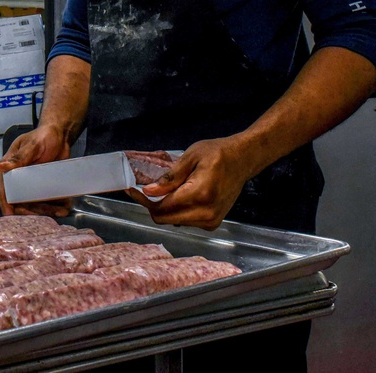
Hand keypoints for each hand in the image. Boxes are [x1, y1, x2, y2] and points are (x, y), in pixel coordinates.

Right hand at [0, 126, 70, 216]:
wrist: (61, 135)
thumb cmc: (43, 136)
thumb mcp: (32, 145)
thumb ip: (19, 157)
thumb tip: (0, 167)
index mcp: (11, 167)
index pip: (5, 188)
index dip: (6, 203)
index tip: (9, 215)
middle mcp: (20, 177)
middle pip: (20, 199)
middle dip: (31, 210)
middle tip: (42, 216)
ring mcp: (33, 183)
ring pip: (35, 202)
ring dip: (46, 210)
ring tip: (60, 211)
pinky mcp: (44, 185)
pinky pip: (47, 199)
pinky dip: (55, 205)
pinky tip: (64, 207)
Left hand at [125, 137, 251, 230]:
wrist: (243, 160)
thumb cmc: (218, 154)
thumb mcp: (190, 157)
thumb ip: (169, 177)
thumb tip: (148, 191)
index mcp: (199, 195)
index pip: (162, 207)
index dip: (143, 201)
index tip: (132, 190)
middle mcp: (206, 213)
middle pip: (165, 218)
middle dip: (151, 205)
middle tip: (142, 190)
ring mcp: (211, 221)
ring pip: (174, 221)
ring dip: (164, 207)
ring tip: (163, 189)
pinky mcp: (212, 223)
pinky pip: (185, 220)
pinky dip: (176, 210)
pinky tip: (177, 195)